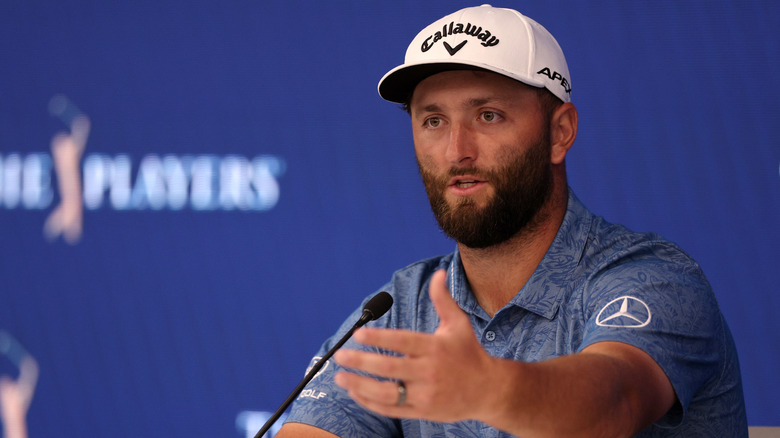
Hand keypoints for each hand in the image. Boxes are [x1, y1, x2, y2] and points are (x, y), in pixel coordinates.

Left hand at [334, 270, 498, 422]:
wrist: (488, 390)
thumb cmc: (469, 353)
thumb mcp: (459, 324)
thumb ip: (444, 300)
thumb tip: (439, 273)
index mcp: (436, 349)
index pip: (403, 342)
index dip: (380, 338)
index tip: (358, 334)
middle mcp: (430, 372)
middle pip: (390, 368)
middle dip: (362, 362)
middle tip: (339, 355)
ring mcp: (426, 395)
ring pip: (388, 393)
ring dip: (361, 386)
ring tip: (340, 377)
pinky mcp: (423, 412)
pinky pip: (392, 410)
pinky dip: (371, 403)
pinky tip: (355, 392)